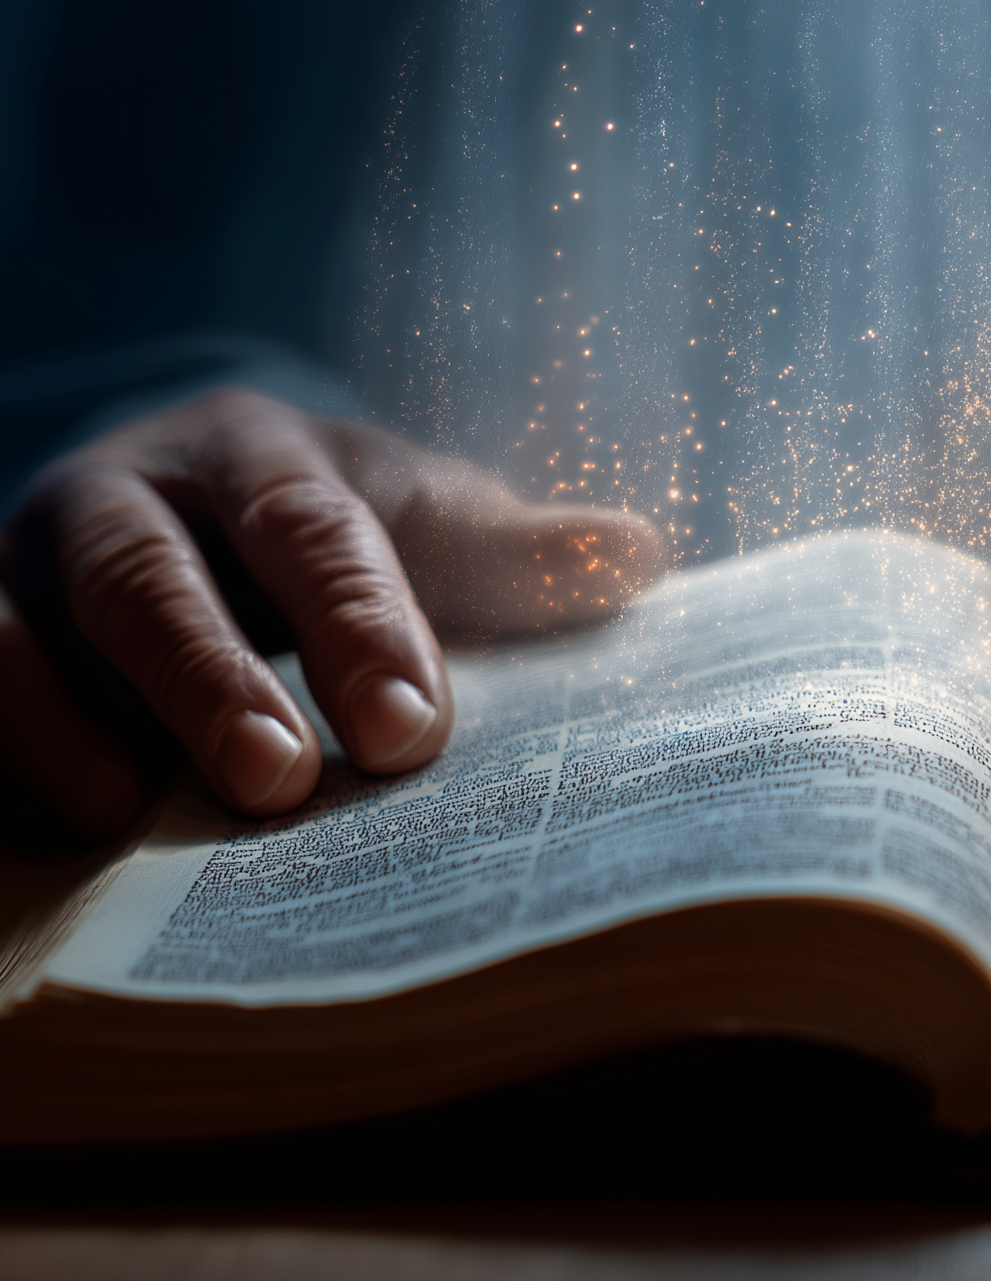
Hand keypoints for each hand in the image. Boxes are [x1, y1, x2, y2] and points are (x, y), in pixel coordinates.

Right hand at [0, 389, 665, 837]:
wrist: (197, 505)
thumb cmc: (336, 530)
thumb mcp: (423, 526)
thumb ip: (512, 555)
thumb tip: (636, 554)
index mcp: (264, 455)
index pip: (312, 529)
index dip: (359, 624)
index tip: (412, 728)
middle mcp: (130, 495)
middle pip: (149, 574)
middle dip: (208, 675)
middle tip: (278, 781)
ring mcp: (31, 566)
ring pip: (16, 626)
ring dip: (66, 719)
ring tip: (131, 816)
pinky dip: (1, 745)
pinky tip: (64, 826)